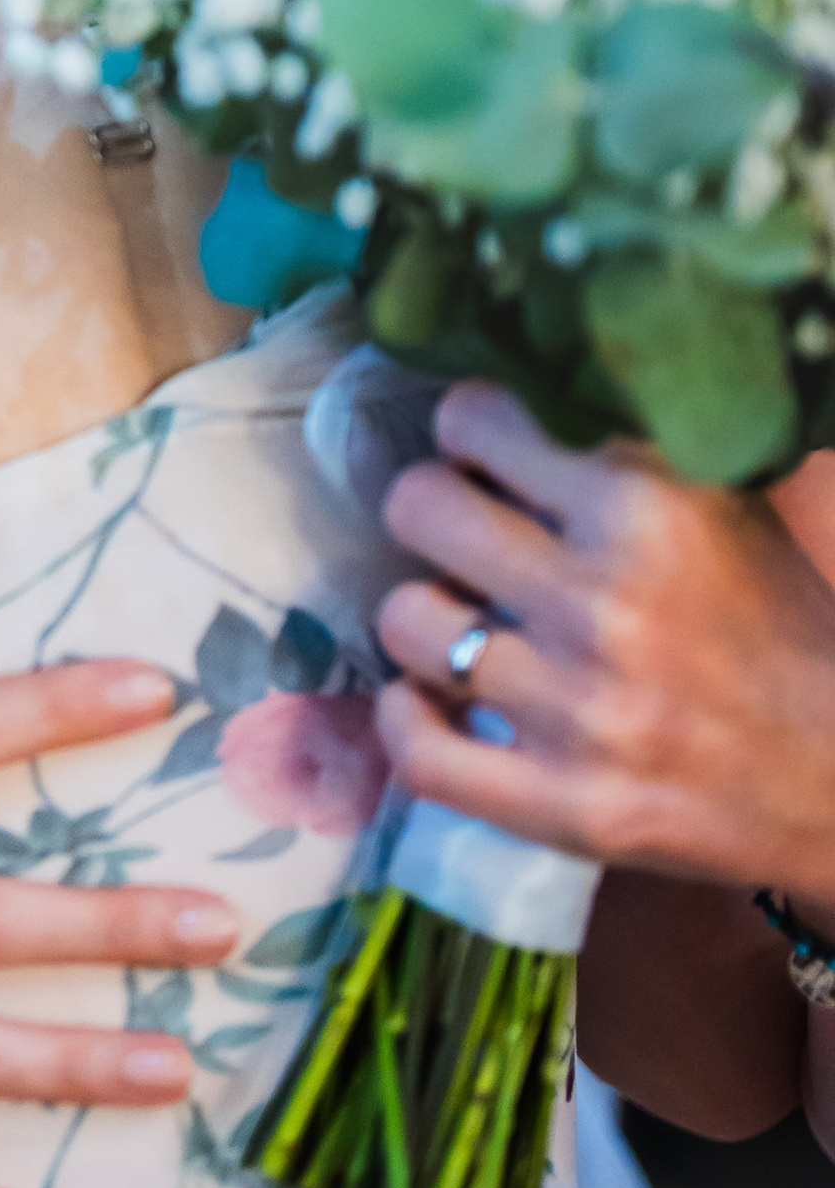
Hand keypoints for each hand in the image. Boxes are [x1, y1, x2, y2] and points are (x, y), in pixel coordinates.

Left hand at [376, 383, 834, 929]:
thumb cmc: (781, 628)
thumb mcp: (726, 504)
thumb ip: (628, 445)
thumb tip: (523, 382)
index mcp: (648, 505)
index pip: (473, 418)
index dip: (470, 435)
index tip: (486, 458)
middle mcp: (603, 598)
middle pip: (418, 506)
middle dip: (434, 512)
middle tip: (463, 537)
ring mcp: (577, 709)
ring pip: (406, 621)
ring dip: (429, 620)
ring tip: (466, 626)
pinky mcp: (563, 805)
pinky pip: (419, 752)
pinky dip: (406, 721)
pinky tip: (433, 703)